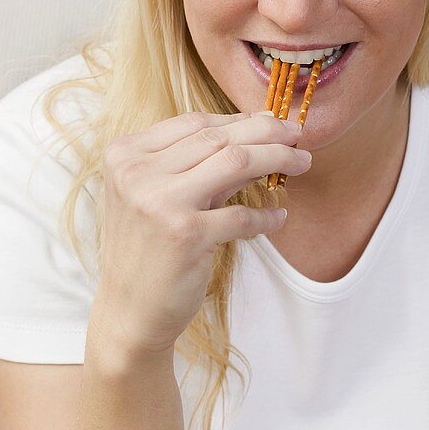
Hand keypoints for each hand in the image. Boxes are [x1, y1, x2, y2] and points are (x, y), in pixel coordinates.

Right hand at [95, 111, 310, 353]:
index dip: (239, 119)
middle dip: (268, 132)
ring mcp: (160, 203)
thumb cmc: (149, 250)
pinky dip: (266, 217)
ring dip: (278, 158)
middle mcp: (138, 173)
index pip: (194, 123)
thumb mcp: (161, 196)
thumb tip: (258, 136)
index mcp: (125, 155)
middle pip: (218, 137)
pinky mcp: (186, 235)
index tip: (270, 122)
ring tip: (303, 162)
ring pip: (237, 161)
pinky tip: (279, 218)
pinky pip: (242, 216)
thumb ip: (200, 167)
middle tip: (298, 135)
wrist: (129, 311)